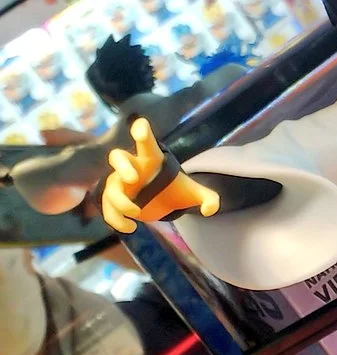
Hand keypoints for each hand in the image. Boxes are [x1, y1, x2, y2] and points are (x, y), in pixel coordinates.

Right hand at [101, 118, 219, 233]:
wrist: (164, 202)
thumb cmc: (176, 189)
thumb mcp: (195, 193)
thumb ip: (209, 199)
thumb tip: (210, 209)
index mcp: (152, 160)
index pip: (147, 143)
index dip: (142, 132)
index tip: (140, 126)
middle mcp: (133, 167)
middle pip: (117, 157)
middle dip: (122, 166)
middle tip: (132, 179)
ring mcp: (120, 183)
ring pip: (110, 188)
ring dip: (120, 202)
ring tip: (137, 214)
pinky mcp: (114, 199)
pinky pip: (106, 207)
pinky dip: (115, 219)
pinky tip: (131, 228)